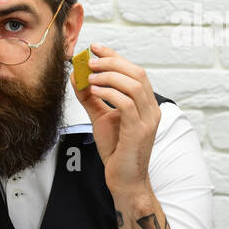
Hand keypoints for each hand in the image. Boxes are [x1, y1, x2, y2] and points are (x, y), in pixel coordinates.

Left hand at [71, 43, 159, 197]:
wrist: (124, 180)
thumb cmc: (116, 150)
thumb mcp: (101, 118)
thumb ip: (91, 98)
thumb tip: (76, 76)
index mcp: (147, 104)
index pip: (135, 72)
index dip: (116, 56)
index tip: (96, 48)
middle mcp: (152, 109)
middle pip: (137, 73)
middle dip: (112, 62)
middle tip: (90, 60)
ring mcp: (148, 120)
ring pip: (133, 85)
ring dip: (109, 76)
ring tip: (90, 76)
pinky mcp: (138, 131)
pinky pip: (126, 103)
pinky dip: (109, 93)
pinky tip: (94, 91)